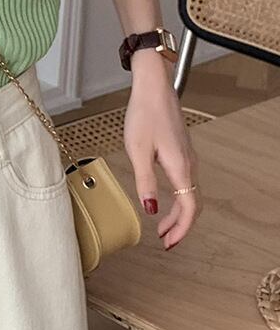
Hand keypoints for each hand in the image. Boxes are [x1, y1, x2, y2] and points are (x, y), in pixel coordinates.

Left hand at [123, 51, 201, 249]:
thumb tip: (150, 209)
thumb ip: (144, 180)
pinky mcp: (182, 150)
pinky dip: (178, 197)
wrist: (154, 87)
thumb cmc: (144, 114)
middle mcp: (189, 163)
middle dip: (180, 225)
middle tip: (165, 240)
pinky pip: (185, 181)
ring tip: (162, 225)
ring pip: (190, 192)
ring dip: (179, 212)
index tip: (168, 242)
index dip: (181, 228)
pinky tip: (164, 198)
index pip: (189, 207)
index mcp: (180, 166)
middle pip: (192, 203)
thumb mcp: (137, 150)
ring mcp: (188, 156)